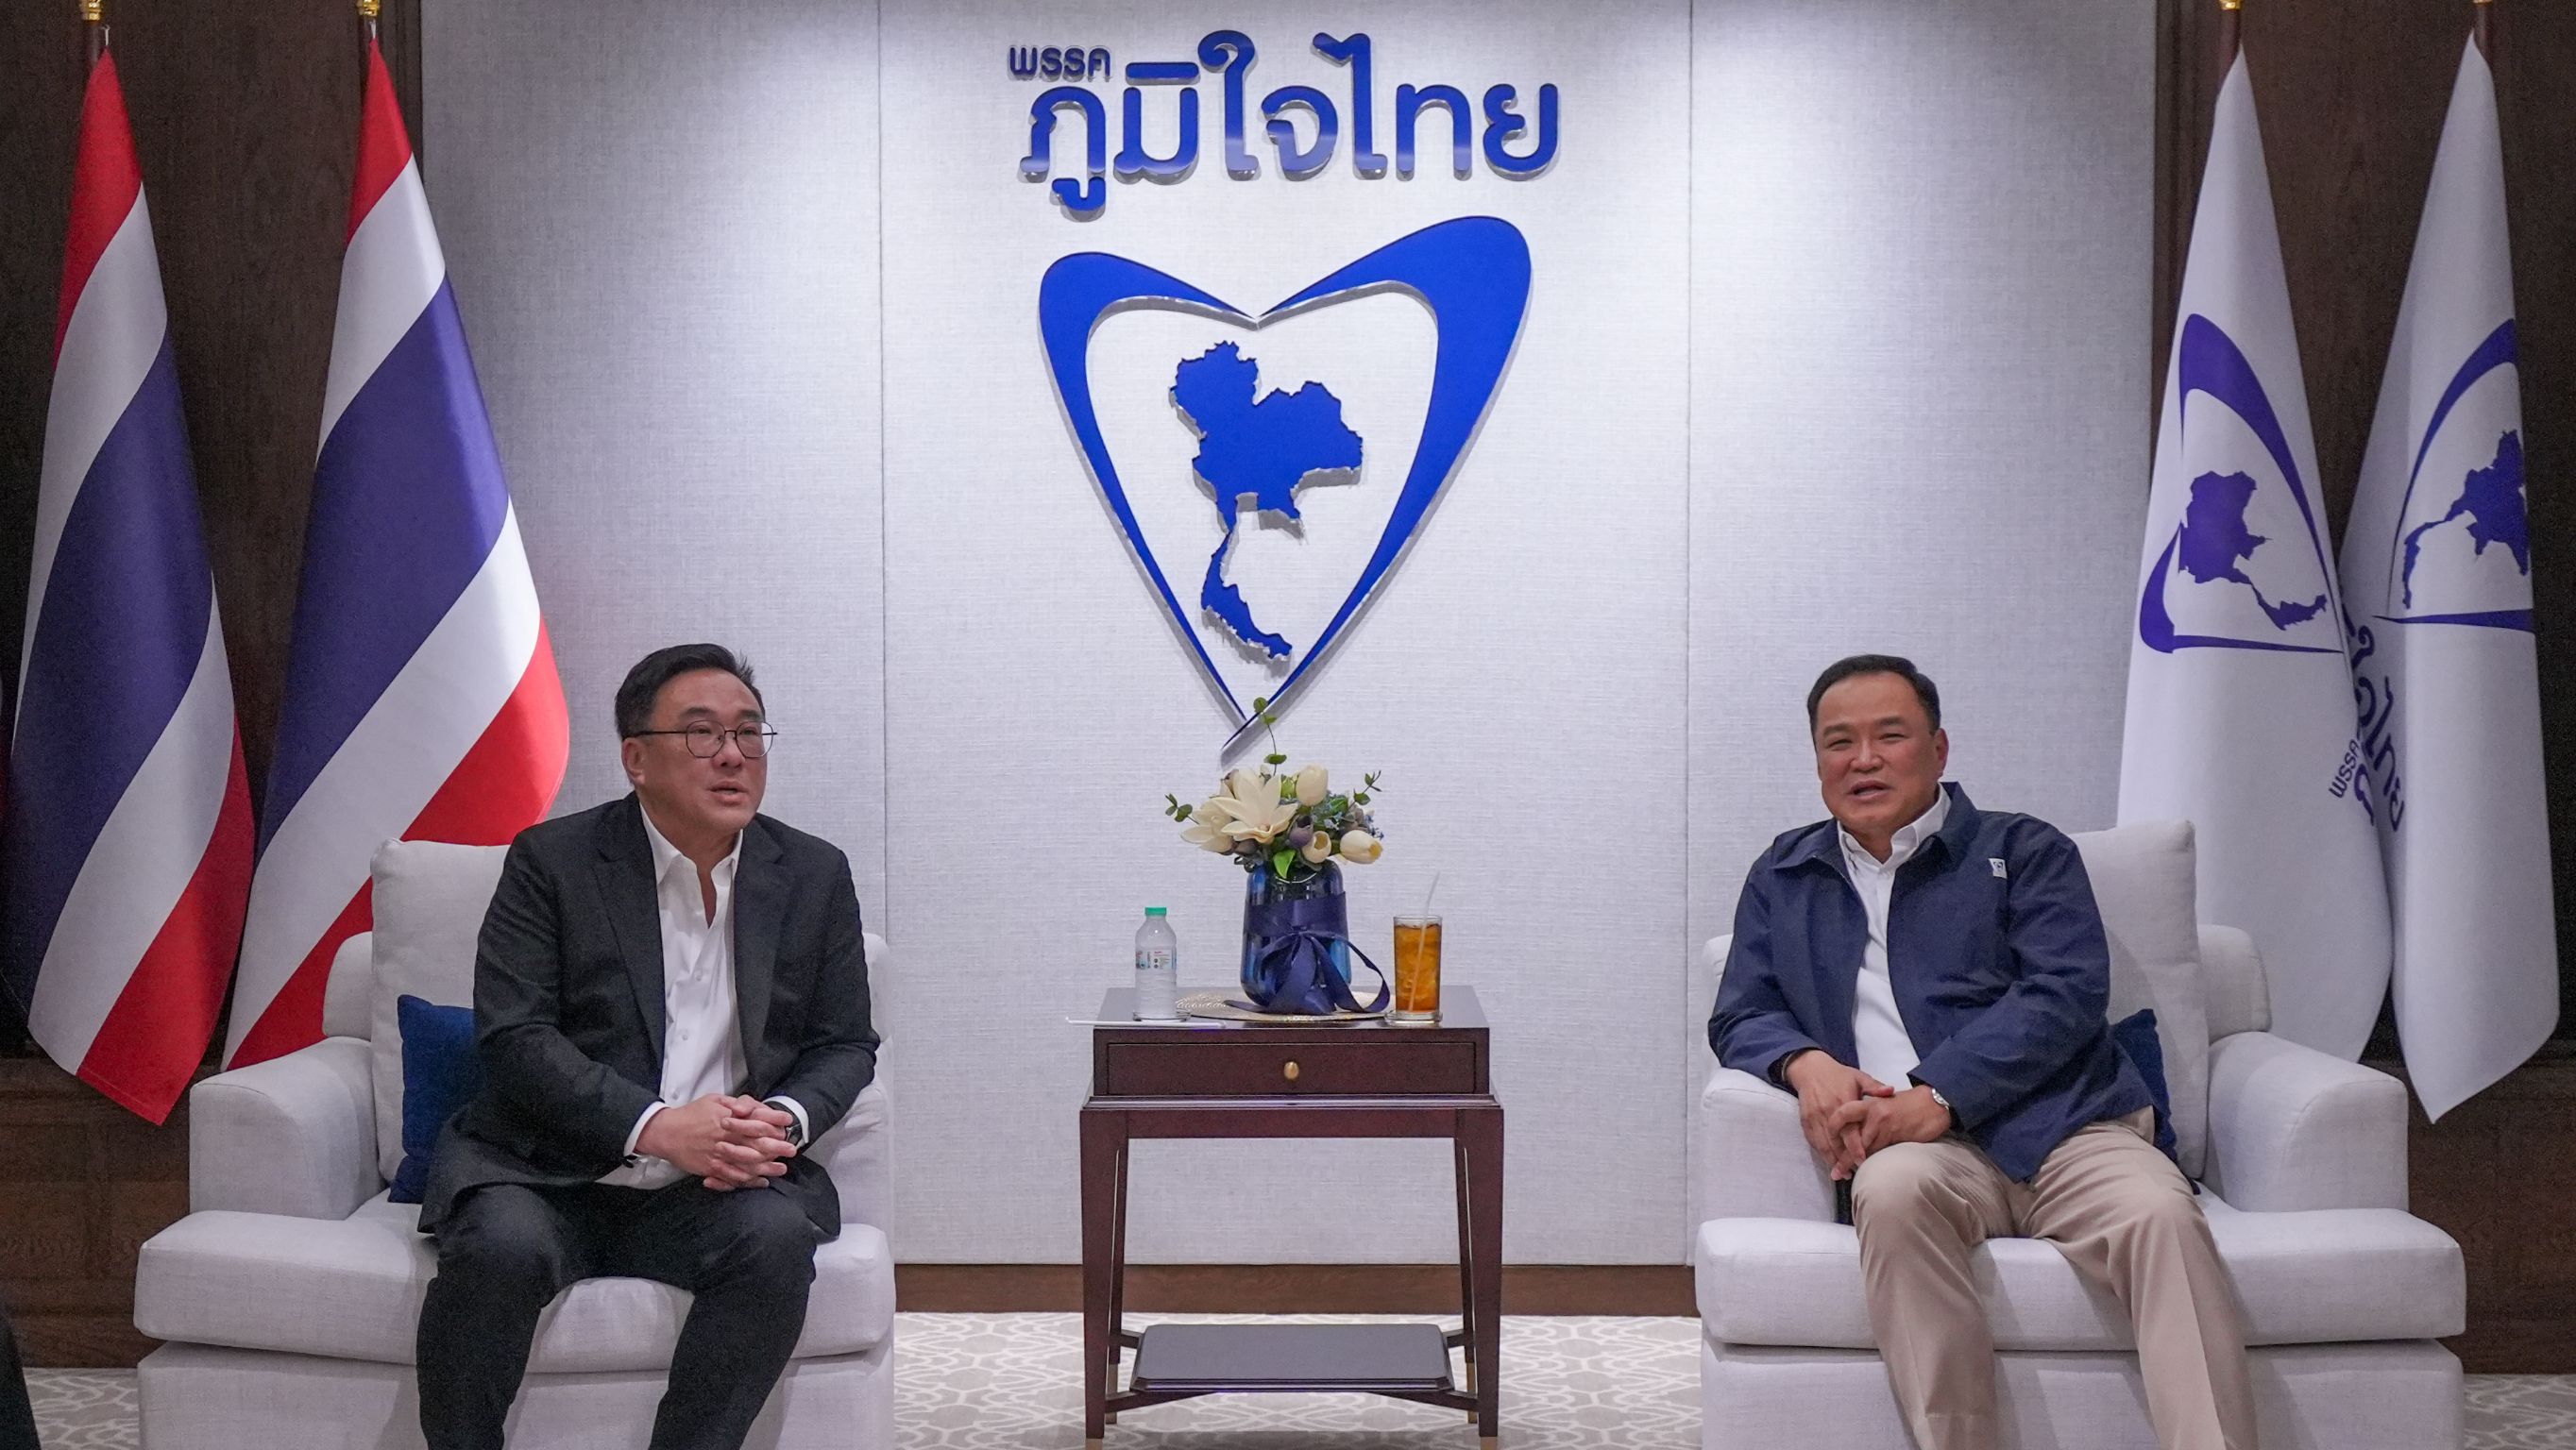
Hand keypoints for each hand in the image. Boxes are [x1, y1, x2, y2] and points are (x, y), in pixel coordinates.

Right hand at [699, 1096, 798, 1192]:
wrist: (666, 1132)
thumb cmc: (691, 1114)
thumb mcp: (713, 1100)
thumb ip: (734, 1103)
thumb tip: (751, 1107)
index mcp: (727, 1119)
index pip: (755, 1120)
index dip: (774, 1121)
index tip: (787, 1122)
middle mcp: (725, 1137)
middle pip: (755, 1144)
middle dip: (776, 1147)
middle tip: (791, 1149)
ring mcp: (718, 1155)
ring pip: (747, 1163)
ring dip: (766, 1167)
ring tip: (781, 1168)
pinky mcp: (711, 1168)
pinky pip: (732, 1177)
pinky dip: (747, 1181)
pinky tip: (760, 1181)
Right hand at [1781, 1052, 1893, 1180]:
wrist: (1810, 1069)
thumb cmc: (1838, 1074)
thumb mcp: (1859, 1076)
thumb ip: (1875, 1086)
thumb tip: (1891, 1091)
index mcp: (1842, 1102)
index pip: (1849, 1131)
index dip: (1855, 1148)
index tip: (1863, 1161)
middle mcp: (1827, 1112)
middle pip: (1835, 1142)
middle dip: (1844, 1160)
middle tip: (1856, 1173)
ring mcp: (1815, 1117)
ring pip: (1823, 1145)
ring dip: (1832, 1161)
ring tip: (1844, 1174)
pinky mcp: (1805, 1121)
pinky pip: (1813, 1142)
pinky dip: (1821, 1154)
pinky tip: (1830, 1162)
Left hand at [1827, 1085, 1953, 1164]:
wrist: (1934, 1102)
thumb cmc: (1909, 1105)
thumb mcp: (1884, 1104)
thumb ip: (1868, 1116)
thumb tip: (1854, 1135)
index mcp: (1867, 1103)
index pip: (1842, 1114)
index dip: (1833, 1129)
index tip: (1829, 1144)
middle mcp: (1872, 1111)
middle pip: (1849, 1135)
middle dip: (1840, 1155)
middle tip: (1834, 1171)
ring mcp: (1882, 1122)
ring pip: (1862, 1146)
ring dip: (1852, 1162)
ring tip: (1843, 1174)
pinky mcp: (1894, 1133)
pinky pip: (1878, 1151)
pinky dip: (1871, 1161)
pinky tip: (1866, 1169)